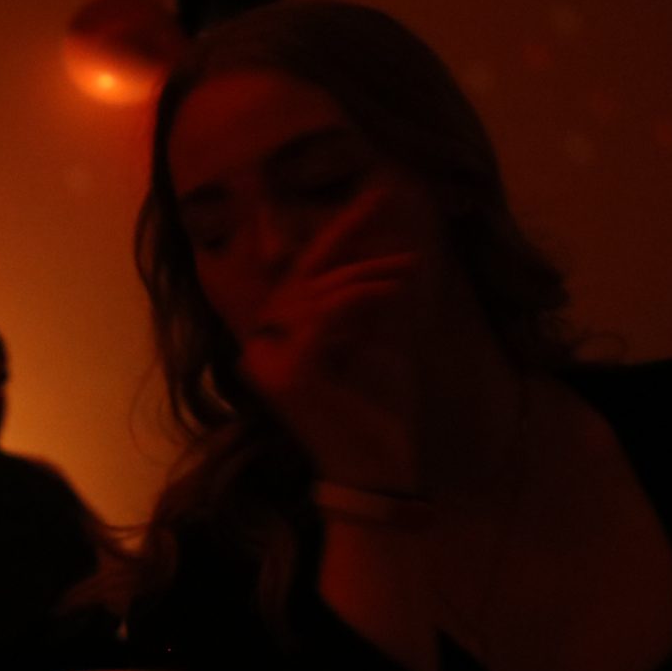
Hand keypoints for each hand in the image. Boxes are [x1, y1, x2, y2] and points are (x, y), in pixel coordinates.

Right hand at [236, 185, 429, 493]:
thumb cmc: (380, 416)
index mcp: (281, 343)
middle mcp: (264, 351)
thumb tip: (391, 260)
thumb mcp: (379, 347)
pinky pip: (323, 319)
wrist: (380, 472)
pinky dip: (359, 299)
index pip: (302, 277)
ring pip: (315, 295)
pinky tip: (393, 289)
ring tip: (407, 266)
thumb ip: (372, 308)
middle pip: (303, 278)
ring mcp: (269, 364)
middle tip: (384, 201)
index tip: (374, 198)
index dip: (337, 235)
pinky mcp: (289, 376)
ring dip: (366, 275)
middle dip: (347, 238)